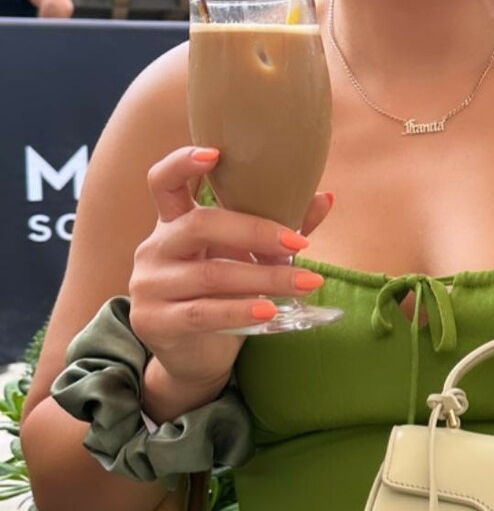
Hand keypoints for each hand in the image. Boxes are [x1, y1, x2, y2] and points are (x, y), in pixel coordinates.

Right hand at [129, 145, 333, 406]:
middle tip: (300, 242)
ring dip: (266, 278)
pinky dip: (240, 311)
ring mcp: (150, 285)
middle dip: (255, 232)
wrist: (194, 358)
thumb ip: (278, 229)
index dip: (183, 162)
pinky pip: (203, 313)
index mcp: (173, 224)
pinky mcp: (156, 321)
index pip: (164, 182)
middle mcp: (155, 248)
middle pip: (200, 225)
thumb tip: (326, 198)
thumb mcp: (245, 259)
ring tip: (306, 282)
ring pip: (211, 274)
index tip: (216, 152)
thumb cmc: (222, 297)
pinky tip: (270, 312)